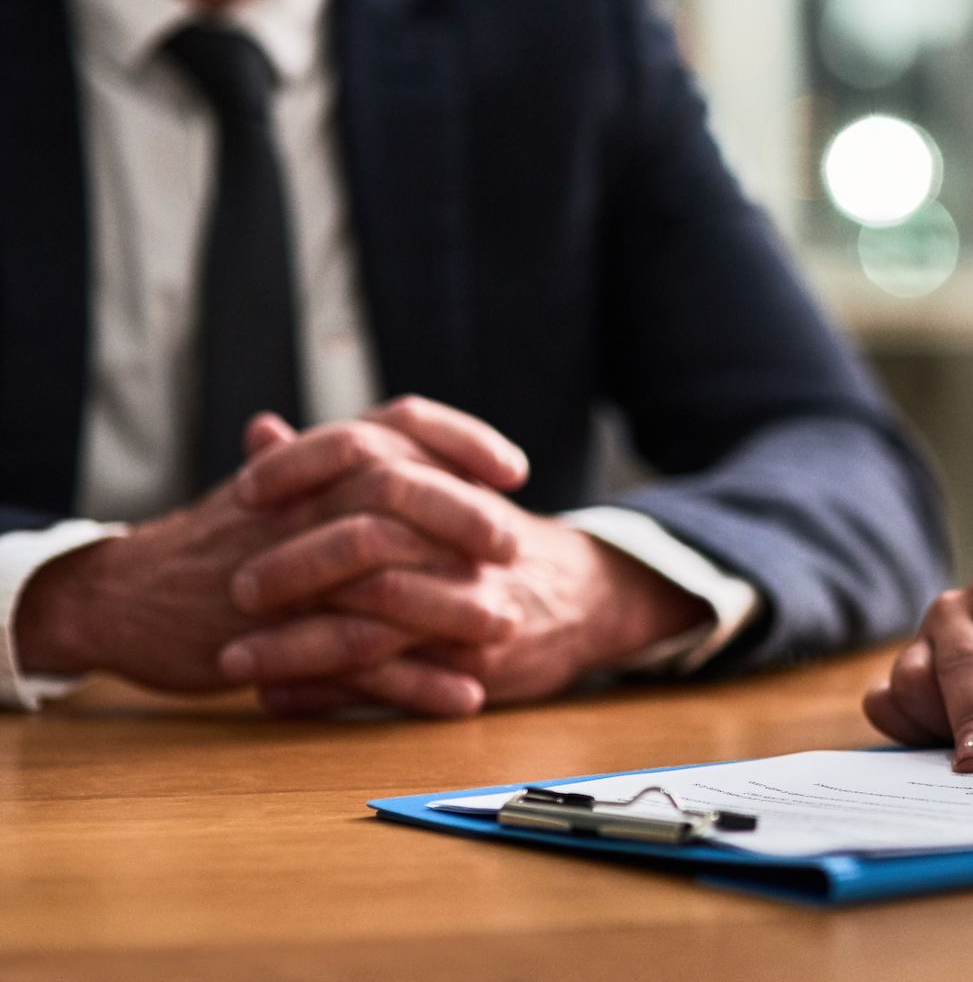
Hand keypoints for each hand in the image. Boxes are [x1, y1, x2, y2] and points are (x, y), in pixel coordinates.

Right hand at [11, 395, 525, 693]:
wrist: (122, 595)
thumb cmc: (212, 540)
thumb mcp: (276, 488)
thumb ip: (338, 462)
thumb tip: (401, 434)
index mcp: (311, 465)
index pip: (398, 424)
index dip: (461, 440)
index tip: (514, 469)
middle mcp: (302, 506)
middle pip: (397, 492)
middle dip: (465, 517)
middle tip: (515, 546)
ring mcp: (287, 572)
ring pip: (382, 580)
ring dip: (453, 607)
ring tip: (508, 627)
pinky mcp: (275, 638)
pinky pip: (358, 661)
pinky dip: (417, 682)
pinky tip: (465, 696)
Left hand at [222, 410, 711, 714]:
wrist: (586, 595)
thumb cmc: (484, 540)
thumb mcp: (428, 486)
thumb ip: (341, 463)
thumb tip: (257, 431)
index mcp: (446, 478)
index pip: (367, 451)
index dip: (301, 468)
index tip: (242, 491)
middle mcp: (463, 535)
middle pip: (368, 539)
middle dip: (293, 566)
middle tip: (235, 589)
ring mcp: (473, 600)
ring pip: (374, 619)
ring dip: (295, 644)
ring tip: (233, 659)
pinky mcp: (479, 663)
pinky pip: (393, 681)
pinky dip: (326, 691)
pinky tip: (277, 696)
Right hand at [863, 569, 972, 772]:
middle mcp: (958, 609)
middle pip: (957, 666)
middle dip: (971, 717)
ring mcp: (923, 636)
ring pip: (912, 681)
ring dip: (940, 723)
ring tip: (972, 753)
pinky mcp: (900, 666)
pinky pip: (883, 702)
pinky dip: (906, 729)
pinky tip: (937, 745)